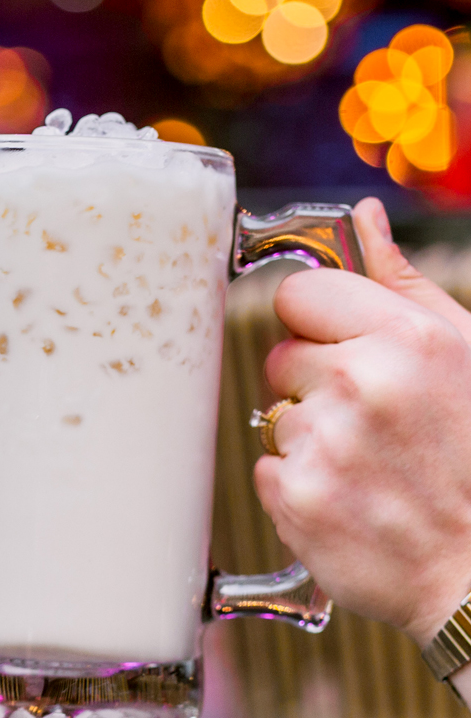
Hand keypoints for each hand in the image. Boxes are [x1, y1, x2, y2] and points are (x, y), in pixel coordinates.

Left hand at [254, 198, 470, 645]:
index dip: (314, 321)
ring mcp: (323, 444)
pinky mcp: (296, 499)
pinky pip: (267, 470)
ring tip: (371, 467)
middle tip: (372, 421)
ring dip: (310, 438)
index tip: (335, 344)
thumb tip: (363, 218)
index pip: (299, 294)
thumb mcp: (469, 354)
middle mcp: (360, 384)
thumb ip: (405, 285)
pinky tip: (352, 499)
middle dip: (314, 383)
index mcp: (406, 339)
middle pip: (280, 357)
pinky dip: (299, 485)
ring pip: (275, 416)